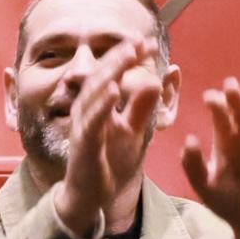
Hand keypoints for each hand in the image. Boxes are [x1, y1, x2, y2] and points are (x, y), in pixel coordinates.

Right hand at [50, 51, 166, 238]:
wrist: (90, 197)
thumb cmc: (109, 164)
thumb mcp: (133, 133)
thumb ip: (141, 108)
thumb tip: (155, 81)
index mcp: (100, 106)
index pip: (113, 74)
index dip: (129, 57)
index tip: (149, 42)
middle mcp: (88, 111)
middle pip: (102, 76)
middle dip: (121, 57)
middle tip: (140, 40)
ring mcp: (84, 126)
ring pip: (95, 93)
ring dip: (111, 71)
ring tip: (127, 54)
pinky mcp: (84, 144)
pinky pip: (92, 121)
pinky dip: (102, 104)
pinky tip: (113, 89)